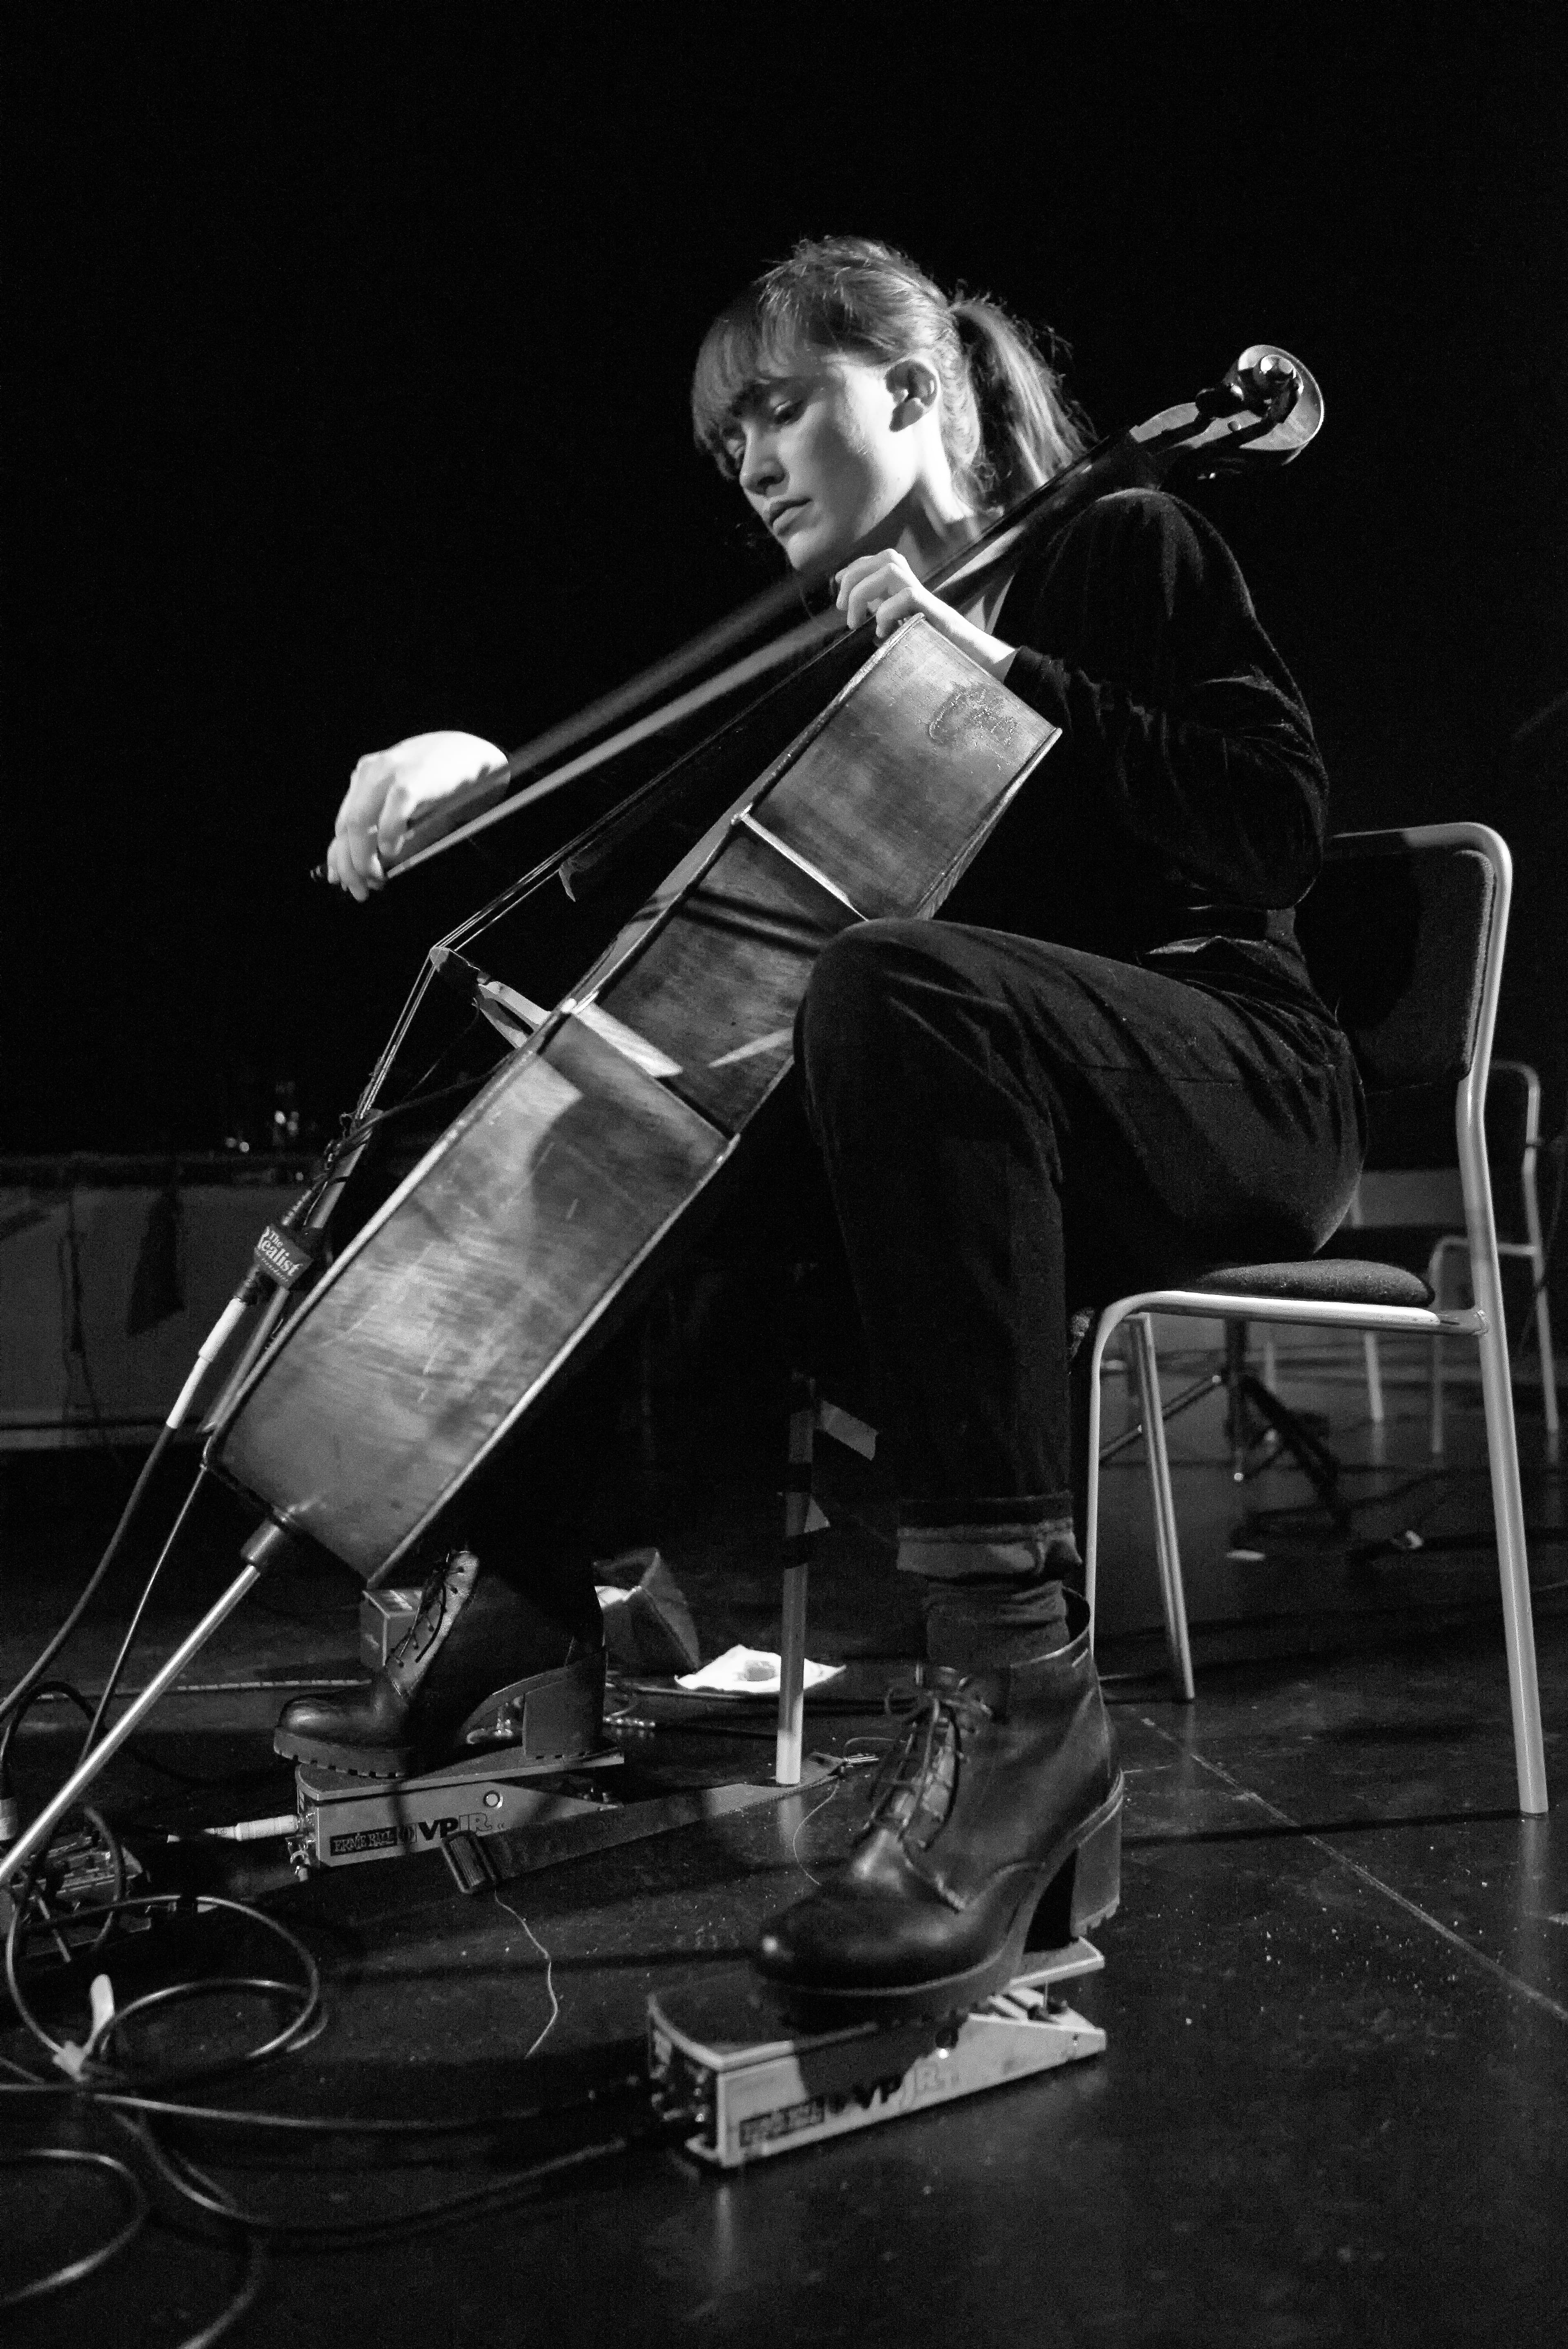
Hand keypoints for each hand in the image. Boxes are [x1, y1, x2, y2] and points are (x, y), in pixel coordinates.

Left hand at [326, 731, 505, 899]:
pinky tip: (391, 851)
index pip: (342, 823)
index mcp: (366, 777)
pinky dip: (387, 836)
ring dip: (363, 857)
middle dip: (349, 864)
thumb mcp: (406, 800)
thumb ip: (385, 822)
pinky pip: (391, 813)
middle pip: (346, 826)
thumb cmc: (443, 780)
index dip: (340, 857)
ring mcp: (389, 773)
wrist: (474, 754)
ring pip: (360, 822)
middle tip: (361, 890)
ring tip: (377, 877)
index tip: (344, 881)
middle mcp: (371, 772)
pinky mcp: (412, 779)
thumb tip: (370, 860)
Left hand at [834, 550, 1016, 681]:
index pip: (877, 562)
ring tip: (855, 621)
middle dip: (854, 577)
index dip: (853, 569)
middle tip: (841, 609)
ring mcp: (925, 597)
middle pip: (883, 557)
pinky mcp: (934, 610)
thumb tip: (856, 616)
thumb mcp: (899, 633)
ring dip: (864, 591)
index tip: (837, 586)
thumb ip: (880, 619)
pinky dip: (885, 611)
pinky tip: (881, 632)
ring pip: (890, 568)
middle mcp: (915, 586)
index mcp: (906, 588)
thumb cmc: (932, 650)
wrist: (969, 663)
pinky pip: (906, 595)